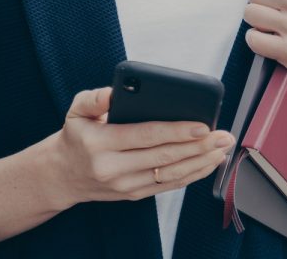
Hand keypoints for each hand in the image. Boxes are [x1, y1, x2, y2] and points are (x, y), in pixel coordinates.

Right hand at [41, 87, 234, 210]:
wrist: (62, 175)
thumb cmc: (76, 135)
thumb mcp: (76, 109)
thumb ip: (94, 97)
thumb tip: (114, 91)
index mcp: (101, 143)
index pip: (146, 136)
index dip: (177, 131)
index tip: (202, 125)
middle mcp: (114, 168)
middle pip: (164, 157)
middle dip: (199, 146)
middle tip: (223, 135)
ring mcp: (126, 186)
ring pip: (170, 175)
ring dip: (201, 162)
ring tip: (223, 149)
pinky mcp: (134, 195)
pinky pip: (168, 186)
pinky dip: (191, 175)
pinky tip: (208, 163)